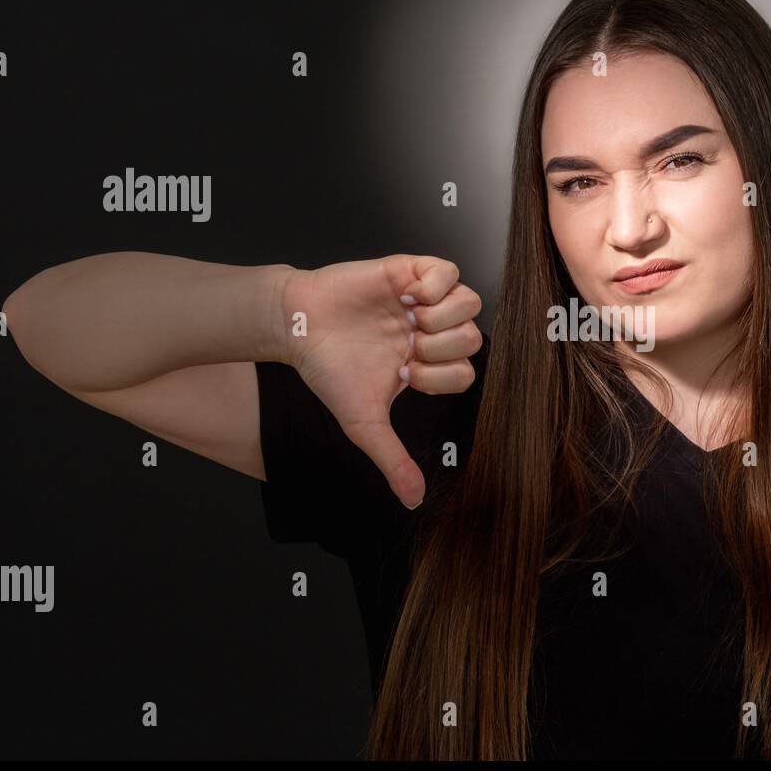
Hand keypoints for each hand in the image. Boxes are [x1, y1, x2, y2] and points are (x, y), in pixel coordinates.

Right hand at [277, 255, 481, 508]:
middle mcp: (430, 331)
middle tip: (407, 347)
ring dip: (443, 318)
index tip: (406, 374)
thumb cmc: (329, 371)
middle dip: (442, 349)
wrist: (296, 328)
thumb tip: (414, 500)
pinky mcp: (409, 270)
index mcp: (426, 363)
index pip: (466, 373)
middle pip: (474, 338)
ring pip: (470, 303)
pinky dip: (435, 285)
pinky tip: (407, 297)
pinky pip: (448, 269)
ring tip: (410, 321)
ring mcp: (423, 299)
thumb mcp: (364, 423)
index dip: (442, 377)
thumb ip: (393, 459)